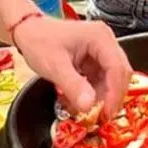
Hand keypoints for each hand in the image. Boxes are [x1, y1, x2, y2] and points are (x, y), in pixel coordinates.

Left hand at [12, 17, 131, 118]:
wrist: (28, 31)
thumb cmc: (39, 41)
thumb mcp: (54, 66)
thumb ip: (73, 86)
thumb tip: (88, 106)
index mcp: (99, 37)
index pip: (117, 68)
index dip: (115, 93)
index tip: (107, 113)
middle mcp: (105, 41)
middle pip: (120, 72)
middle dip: (112, 96)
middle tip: (102, 117)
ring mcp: (101, 49)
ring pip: (113, 77)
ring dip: (104, 95)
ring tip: (91, 112)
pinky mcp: (95, 57)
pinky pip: (102, 78)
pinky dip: (96, 91)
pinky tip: (84, 101)